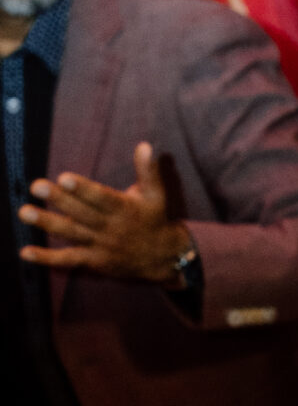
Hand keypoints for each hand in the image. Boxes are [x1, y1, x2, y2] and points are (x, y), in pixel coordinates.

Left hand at [18, 141, 192, 283]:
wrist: (164, 258)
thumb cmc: (156, 219)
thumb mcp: (157, 194)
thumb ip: (148, 170)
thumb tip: (145, 145)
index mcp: (124, 209)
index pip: (101, 198)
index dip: (83, 189)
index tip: (64, 177)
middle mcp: (110, 227)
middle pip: (81, 213)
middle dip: (59, 200)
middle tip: (36, 186)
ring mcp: (100, 245)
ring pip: (72, 233)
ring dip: (47, 223)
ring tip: (25, 212)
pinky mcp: (93, 261)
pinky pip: (68, 260)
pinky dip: (47, 258)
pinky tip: (26, 252)